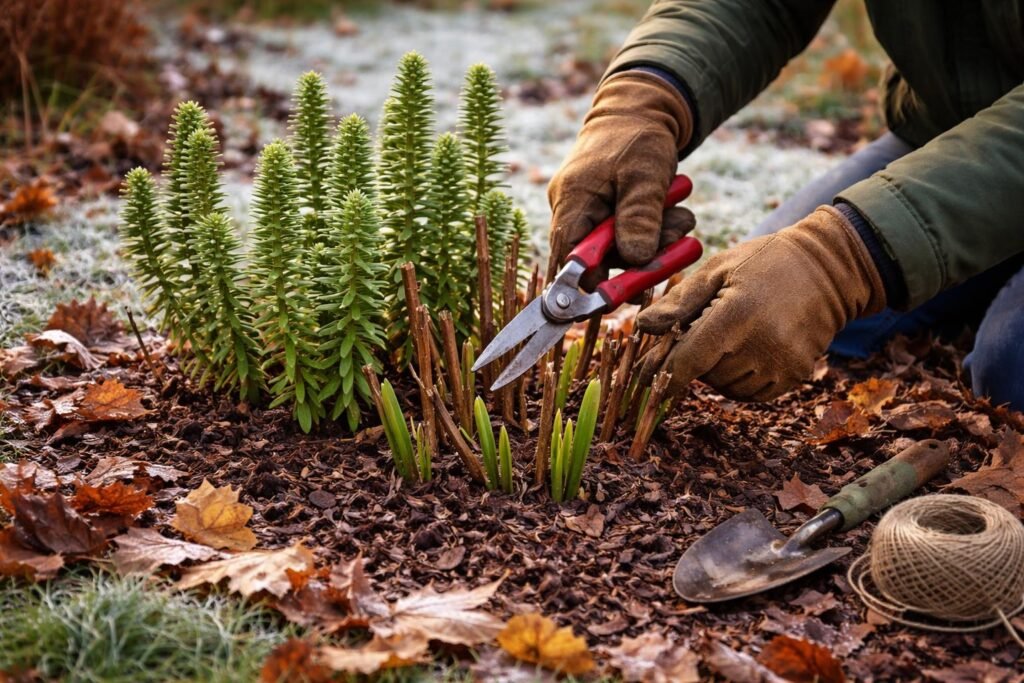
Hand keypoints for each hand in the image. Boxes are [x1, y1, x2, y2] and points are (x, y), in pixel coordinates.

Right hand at [548, 71, 693, 285]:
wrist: (640, 108)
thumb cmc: (638, 136)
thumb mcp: (645, 174)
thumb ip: (639, 217)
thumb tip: (635, 259)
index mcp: (571, 201)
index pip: (570, 259)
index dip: (595, 282)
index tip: (632, 290)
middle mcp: (572, 211)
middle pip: (600, 259)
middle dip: (642, 256)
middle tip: (680, 242)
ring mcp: (588, 213)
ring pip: (620, 249)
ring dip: (656, 240)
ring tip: (684, 219)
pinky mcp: (606, 213)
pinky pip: (628, 235)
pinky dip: (654, 230)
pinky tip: (675, 213)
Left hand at [636, 207, 886, 400]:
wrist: (828, 269)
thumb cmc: (763, 263)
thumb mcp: (716, 270)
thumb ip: (678, 302)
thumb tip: (642, 327)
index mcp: (736, 314)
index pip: (687, 361)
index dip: (661, 375)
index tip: (644, 381)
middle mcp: (762, 344)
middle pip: (705, 376)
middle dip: (693, 361)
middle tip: (702, 333)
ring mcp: (782, 363)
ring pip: (726, 388)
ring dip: (716, 371)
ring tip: (729, 338)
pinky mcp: (796, 375)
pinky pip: (752, 394)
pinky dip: (740, 379)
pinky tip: (747, 350)